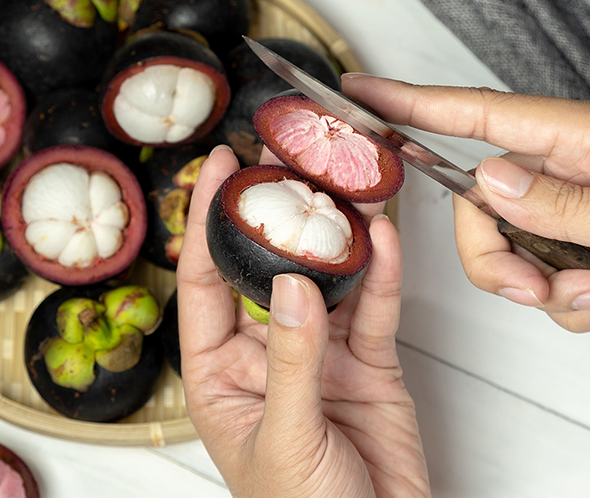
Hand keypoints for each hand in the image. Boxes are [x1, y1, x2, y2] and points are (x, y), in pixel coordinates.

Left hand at [175, 145, 429, 497]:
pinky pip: (374, 307)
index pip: (205, 280)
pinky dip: (381, 272)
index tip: (216, 167)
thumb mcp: (283, 436)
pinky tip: (384, 235)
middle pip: (266, 264)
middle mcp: (266, 351)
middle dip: (276, 208)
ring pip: (326, 277)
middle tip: (285, 153)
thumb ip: (291, 359)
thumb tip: (293, 286)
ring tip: (342, 178)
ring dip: (335, 230)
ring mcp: (320, 352)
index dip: (206, 220)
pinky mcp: (369, 361)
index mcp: (219, 371)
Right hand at [342, 73, 589, 330]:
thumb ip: (564, 204)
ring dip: (545, 288)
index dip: (417, 103)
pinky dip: (570, 304)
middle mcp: (577, 167)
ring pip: (509, 248)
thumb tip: (487, 178)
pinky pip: (543, 277)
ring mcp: (579, 207)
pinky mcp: (585, 243)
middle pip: (485, 205)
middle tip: (536, 288)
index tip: (363, 94)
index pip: (485, 115)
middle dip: (500, 258)